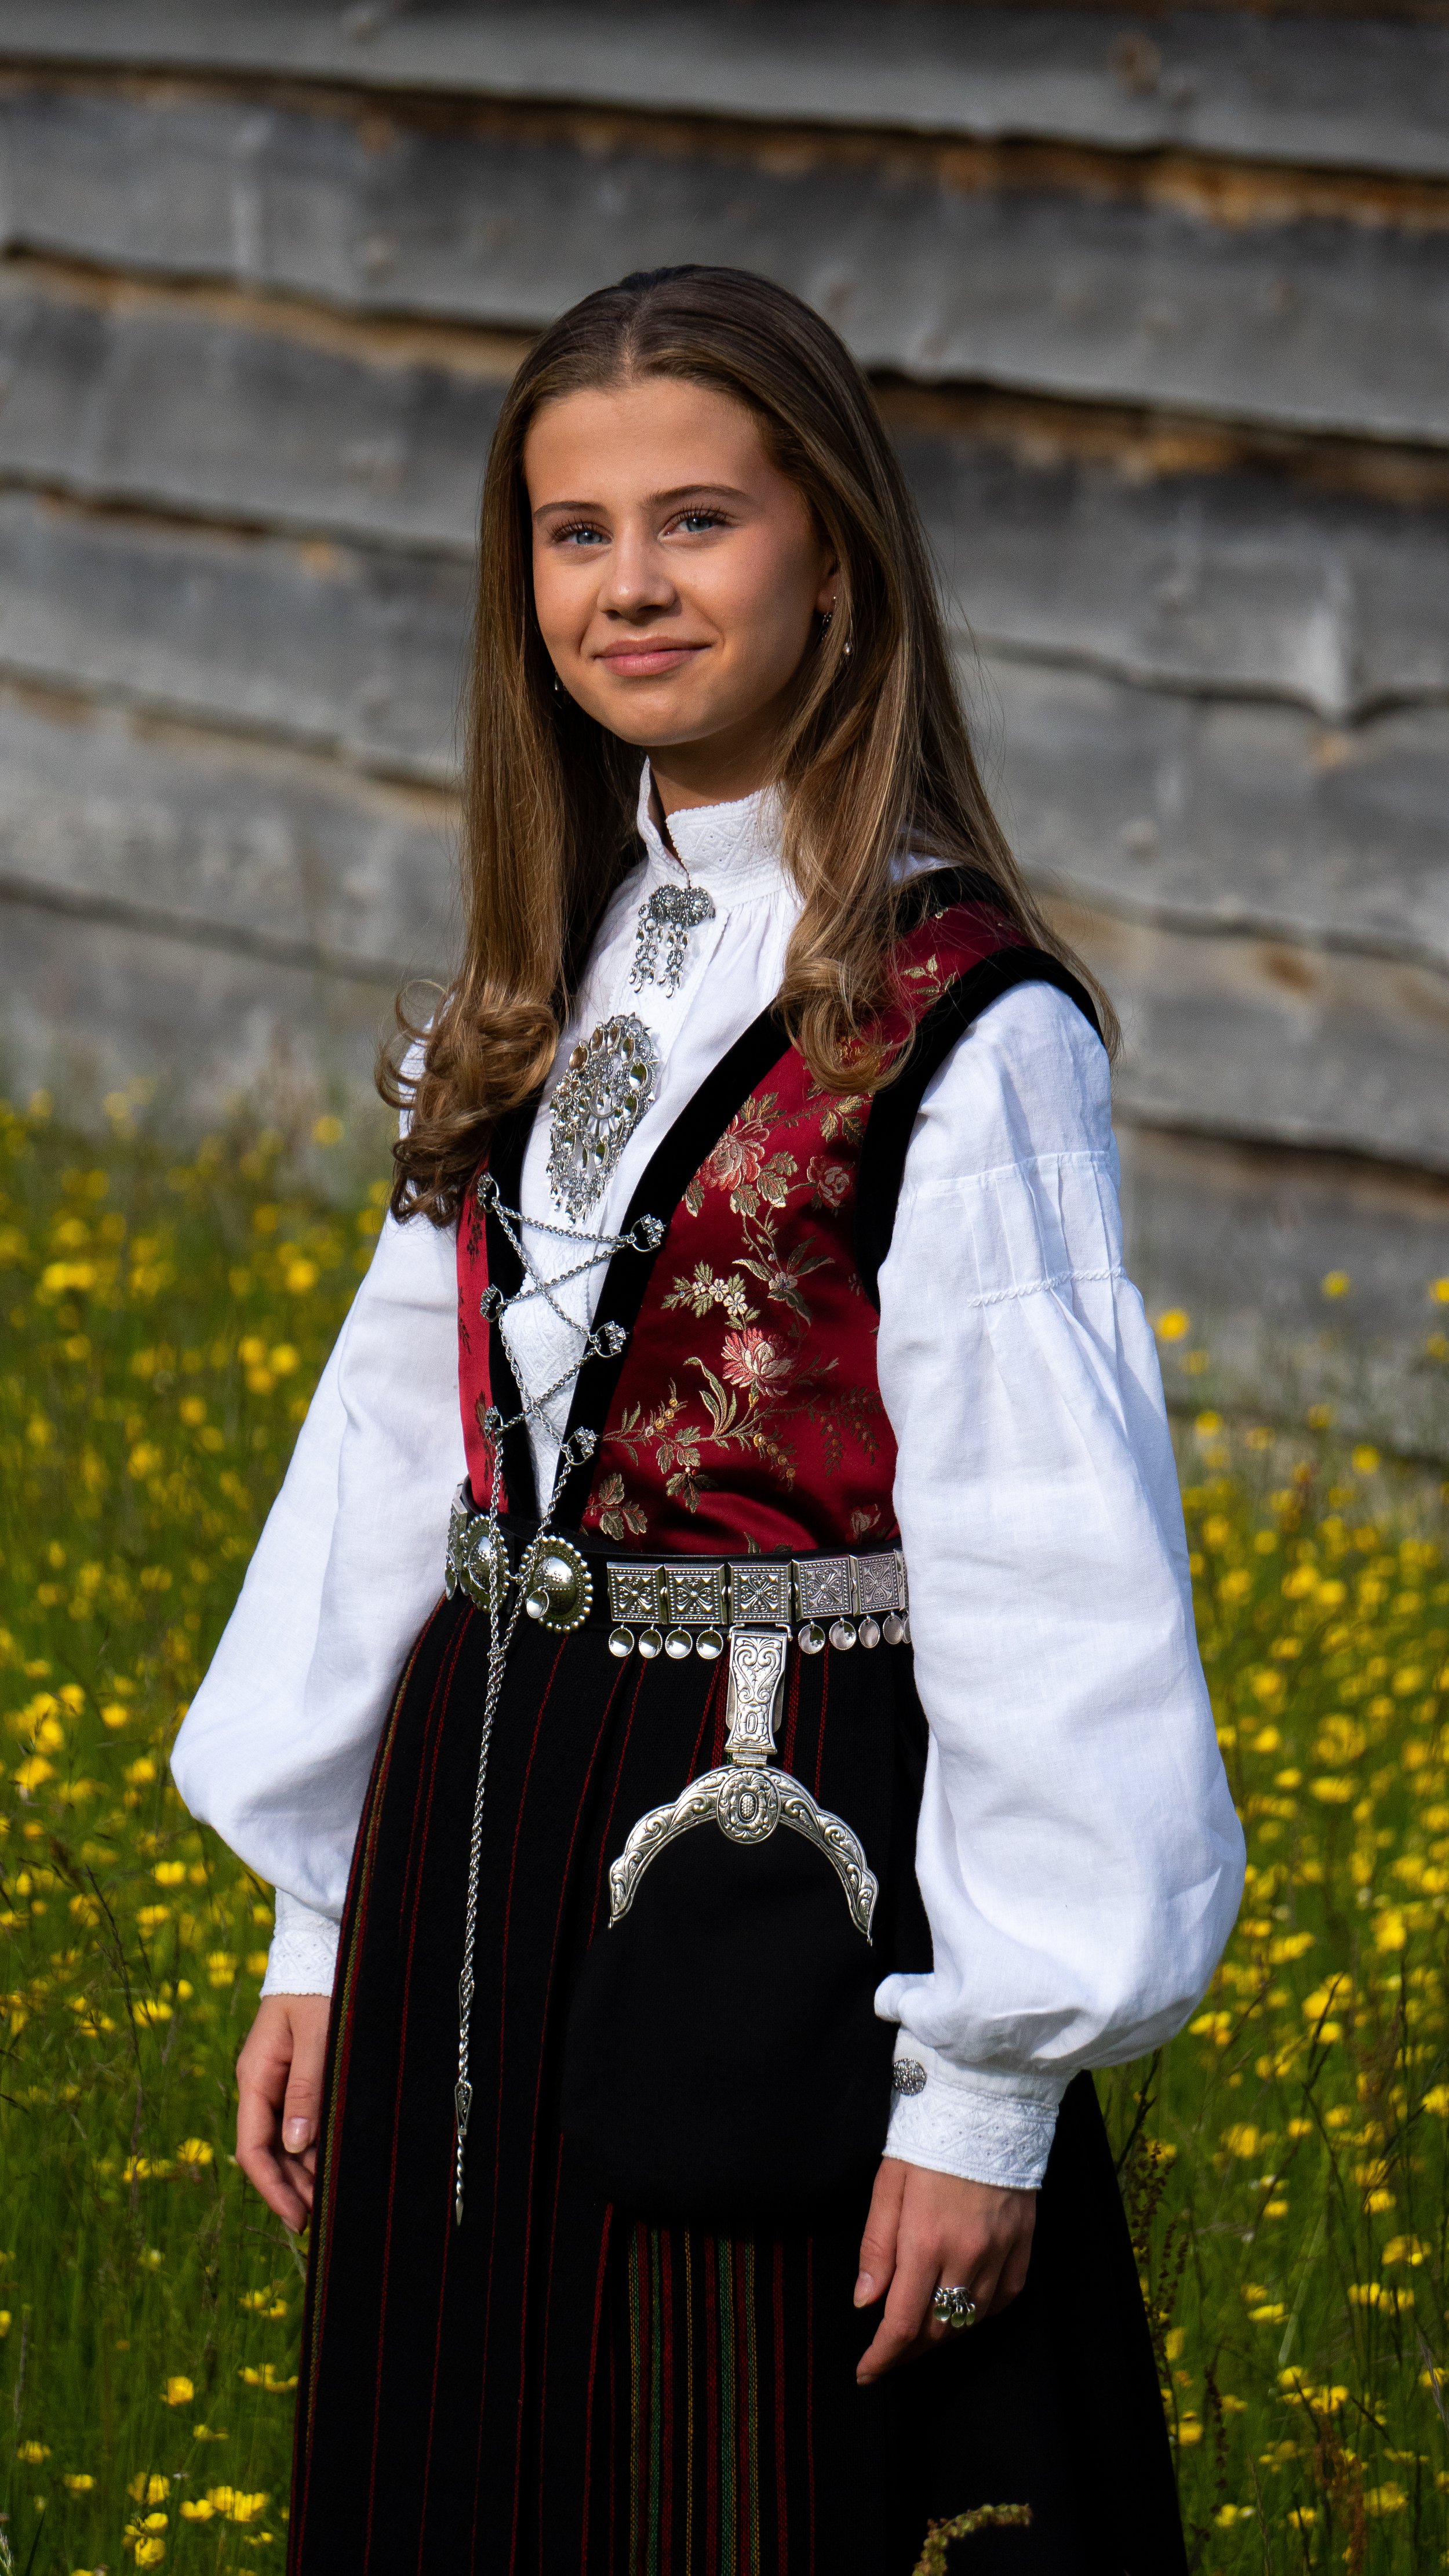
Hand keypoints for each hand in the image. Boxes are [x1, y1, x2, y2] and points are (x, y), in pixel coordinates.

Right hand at [236, 1993, 330, 2230]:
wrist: (319, 1946)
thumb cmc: (318, 1986)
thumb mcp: (315, 2035)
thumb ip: (305, 2087)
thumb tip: (295, 2145)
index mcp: (256, 2076)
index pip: (253, 2147)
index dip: (273, 2188)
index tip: (297, 2218)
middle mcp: (261, 2083)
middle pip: (267, 2150)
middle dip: (289, 2187)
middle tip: (319, 2221)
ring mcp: (278, 2080)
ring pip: (284, 2139)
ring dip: (302, 2171)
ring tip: (328, 2201)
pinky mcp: (297, 2073)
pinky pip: (299, 2119)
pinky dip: (312, 2146)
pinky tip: (330, 2163)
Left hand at [853, 2157, 1035, 2383]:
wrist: (987, 2106)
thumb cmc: (928, 2142)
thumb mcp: (887, 2185)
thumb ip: (876, 2247)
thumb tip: (865, 2301)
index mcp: (925, 2242)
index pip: (902, 2324)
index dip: (883, 2357)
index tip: (866, 2372)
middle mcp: (966, 2257)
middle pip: (936, 2330)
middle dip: (908, 2349)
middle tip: (888, 2351)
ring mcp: (1000, 2254)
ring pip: (969, 2321)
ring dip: (941, 2334)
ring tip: (919, 2332)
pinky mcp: (1023, 2246)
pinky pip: (1002, 2300)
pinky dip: (978, 2314)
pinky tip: (962, 2308)